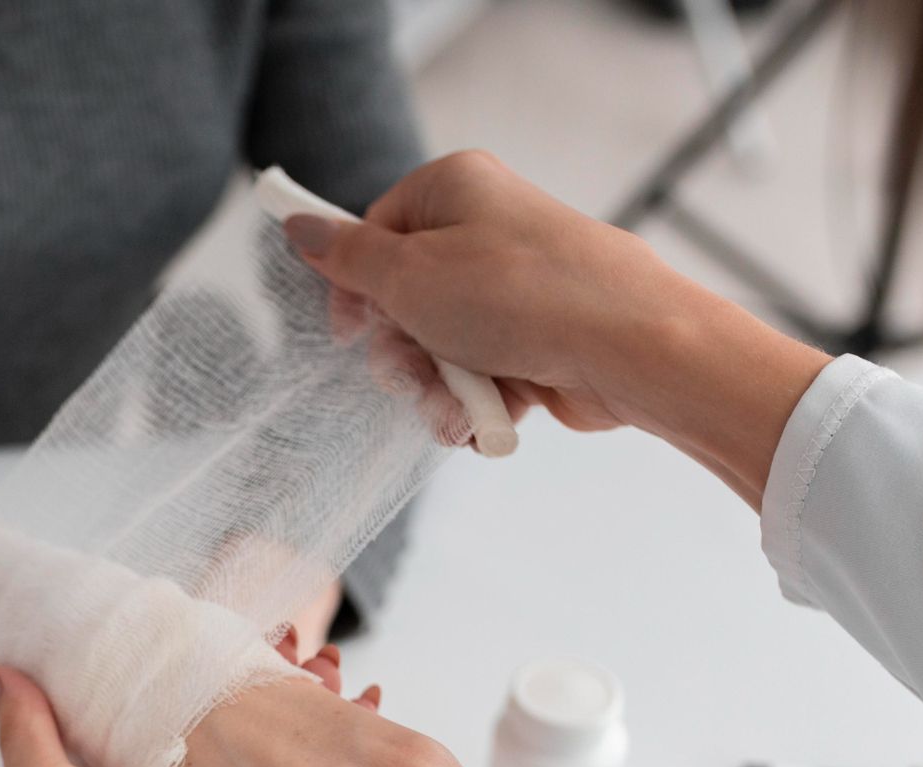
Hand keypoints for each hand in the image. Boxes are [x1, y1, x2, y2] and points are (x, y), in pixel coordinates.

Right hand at [285, 151, 830, 505]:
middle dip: (402, 358)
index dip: (354, 291)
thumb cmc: (521, 297)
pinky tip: (487, 418)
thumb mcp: (410, 274)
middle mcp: (483, 235)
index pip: (373, 235)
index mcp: (452, 191)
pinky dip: (474, 405)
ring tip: (458, 408)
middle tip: (415, 374)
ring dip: (435, 393)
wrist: (625, 347)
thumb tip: (296, 224)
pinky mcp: (534, 344)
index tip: (350, 333)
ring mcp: (511, 294)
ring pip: (437, 353)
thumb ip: (346, 256)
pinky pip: (477, 380)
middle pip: (402, 305)